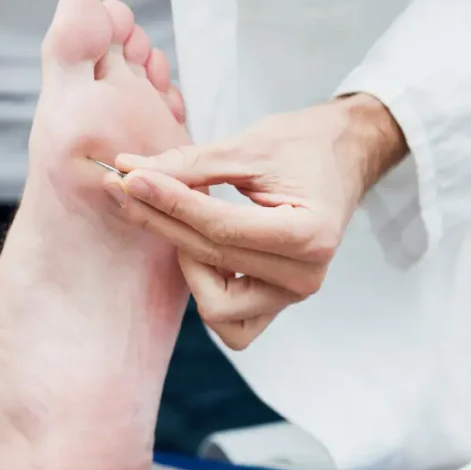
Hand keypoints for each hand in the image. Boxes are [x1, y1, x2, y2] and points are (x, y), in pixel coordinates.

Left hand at [104, 93, 406, 348]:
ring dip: (187, 262)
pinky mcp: (275, 304)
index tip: (129, 178)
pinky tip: (199, 248)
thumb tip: (130, 171)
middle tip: (127, 185)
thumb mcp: (249, 146)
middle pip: (211, 258)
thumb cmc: (303, 146)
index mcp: (311, 234)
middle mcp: (305, 275)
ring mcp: (291, 296)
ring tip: (181, 216)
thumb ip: (191, 165)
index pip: (221, 227)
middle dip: (162, 220)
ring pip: (214, 305)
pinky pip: (228, 322)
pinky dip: (206, 290)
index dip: (170, 202)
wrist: (343, 156)